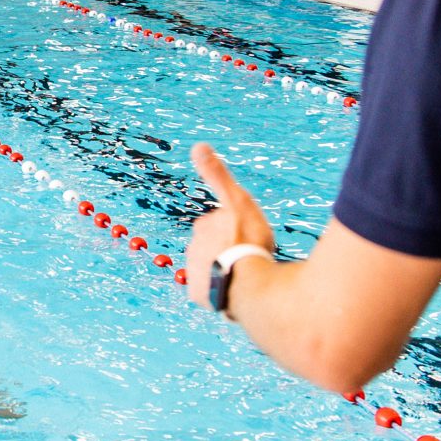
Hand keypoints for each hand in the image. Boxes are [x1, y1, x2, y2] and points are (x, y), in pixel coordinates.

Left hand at [184, 143, 276, 310]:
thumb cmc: (247, 241)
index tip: (246, 234)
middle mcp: (192, 248)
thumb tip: (198, 145)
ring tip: (244, 273)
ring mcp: (194, 272)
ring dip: (224, 269)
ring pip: (211, 267)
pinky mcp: (198, 295)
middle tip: (247, 254)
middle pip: (213, 246)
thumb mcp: (236, 200)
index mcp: (203, 226)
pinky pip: (210, 290)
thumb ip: (217, 175)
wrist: (246, 284)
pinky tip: (236, 288)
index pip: (217, 224)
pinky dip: (221, 289)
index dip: (234, 228)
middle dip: (227, 249)